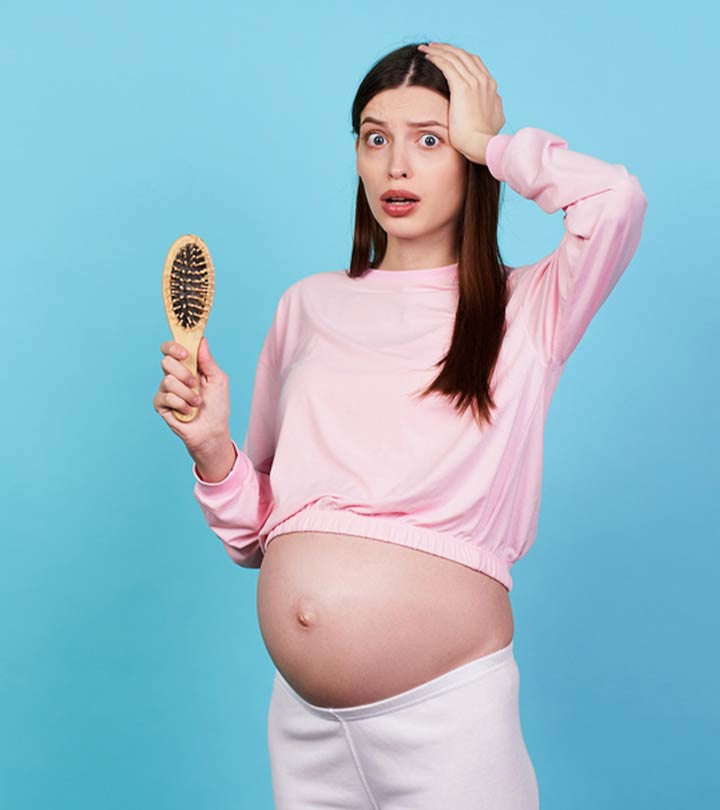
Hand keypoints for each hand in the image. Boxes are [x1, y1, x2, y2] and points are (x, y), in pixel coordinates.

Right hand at [153, 336, 230, 455]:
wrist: (212, 430)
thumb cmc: (217, 405)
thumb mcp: (218, 380)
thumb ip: (208, 361)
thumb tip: (201, 341)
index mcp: (187, 366)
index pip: (171, 349)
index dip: (173, 347)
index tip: (184, 354)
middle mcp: (174, 375)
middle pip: (166, 361)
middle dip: (183, 373)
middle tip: (195, 384)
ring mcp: (166, 390)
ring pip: (168, 380)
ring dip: (187, 394)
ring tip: (196, 402)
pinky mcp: (161, 404)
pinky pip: (167, 397)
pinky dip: (182, 405)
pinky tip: (189, 412)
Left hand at [417, 42, 504, 163]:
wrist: (482, 145)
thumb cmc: (484, 138)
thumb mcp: (495, 118)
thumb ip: (494, 106)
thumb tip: (495, 102)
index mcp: (490, 86)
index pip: (474, 63)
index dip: (459, 56)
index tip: (447, 55)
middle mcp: (483, 80)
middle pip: (463, 55)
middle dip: (447, 49)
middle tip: (433, 46)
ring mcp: (474, 82)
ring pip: (454, 57)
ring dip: (439, 50)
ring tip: (426, 48)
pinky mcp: (462, 88)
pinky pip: (447, 65)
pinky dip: (437, 58)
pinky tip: (427, 56)